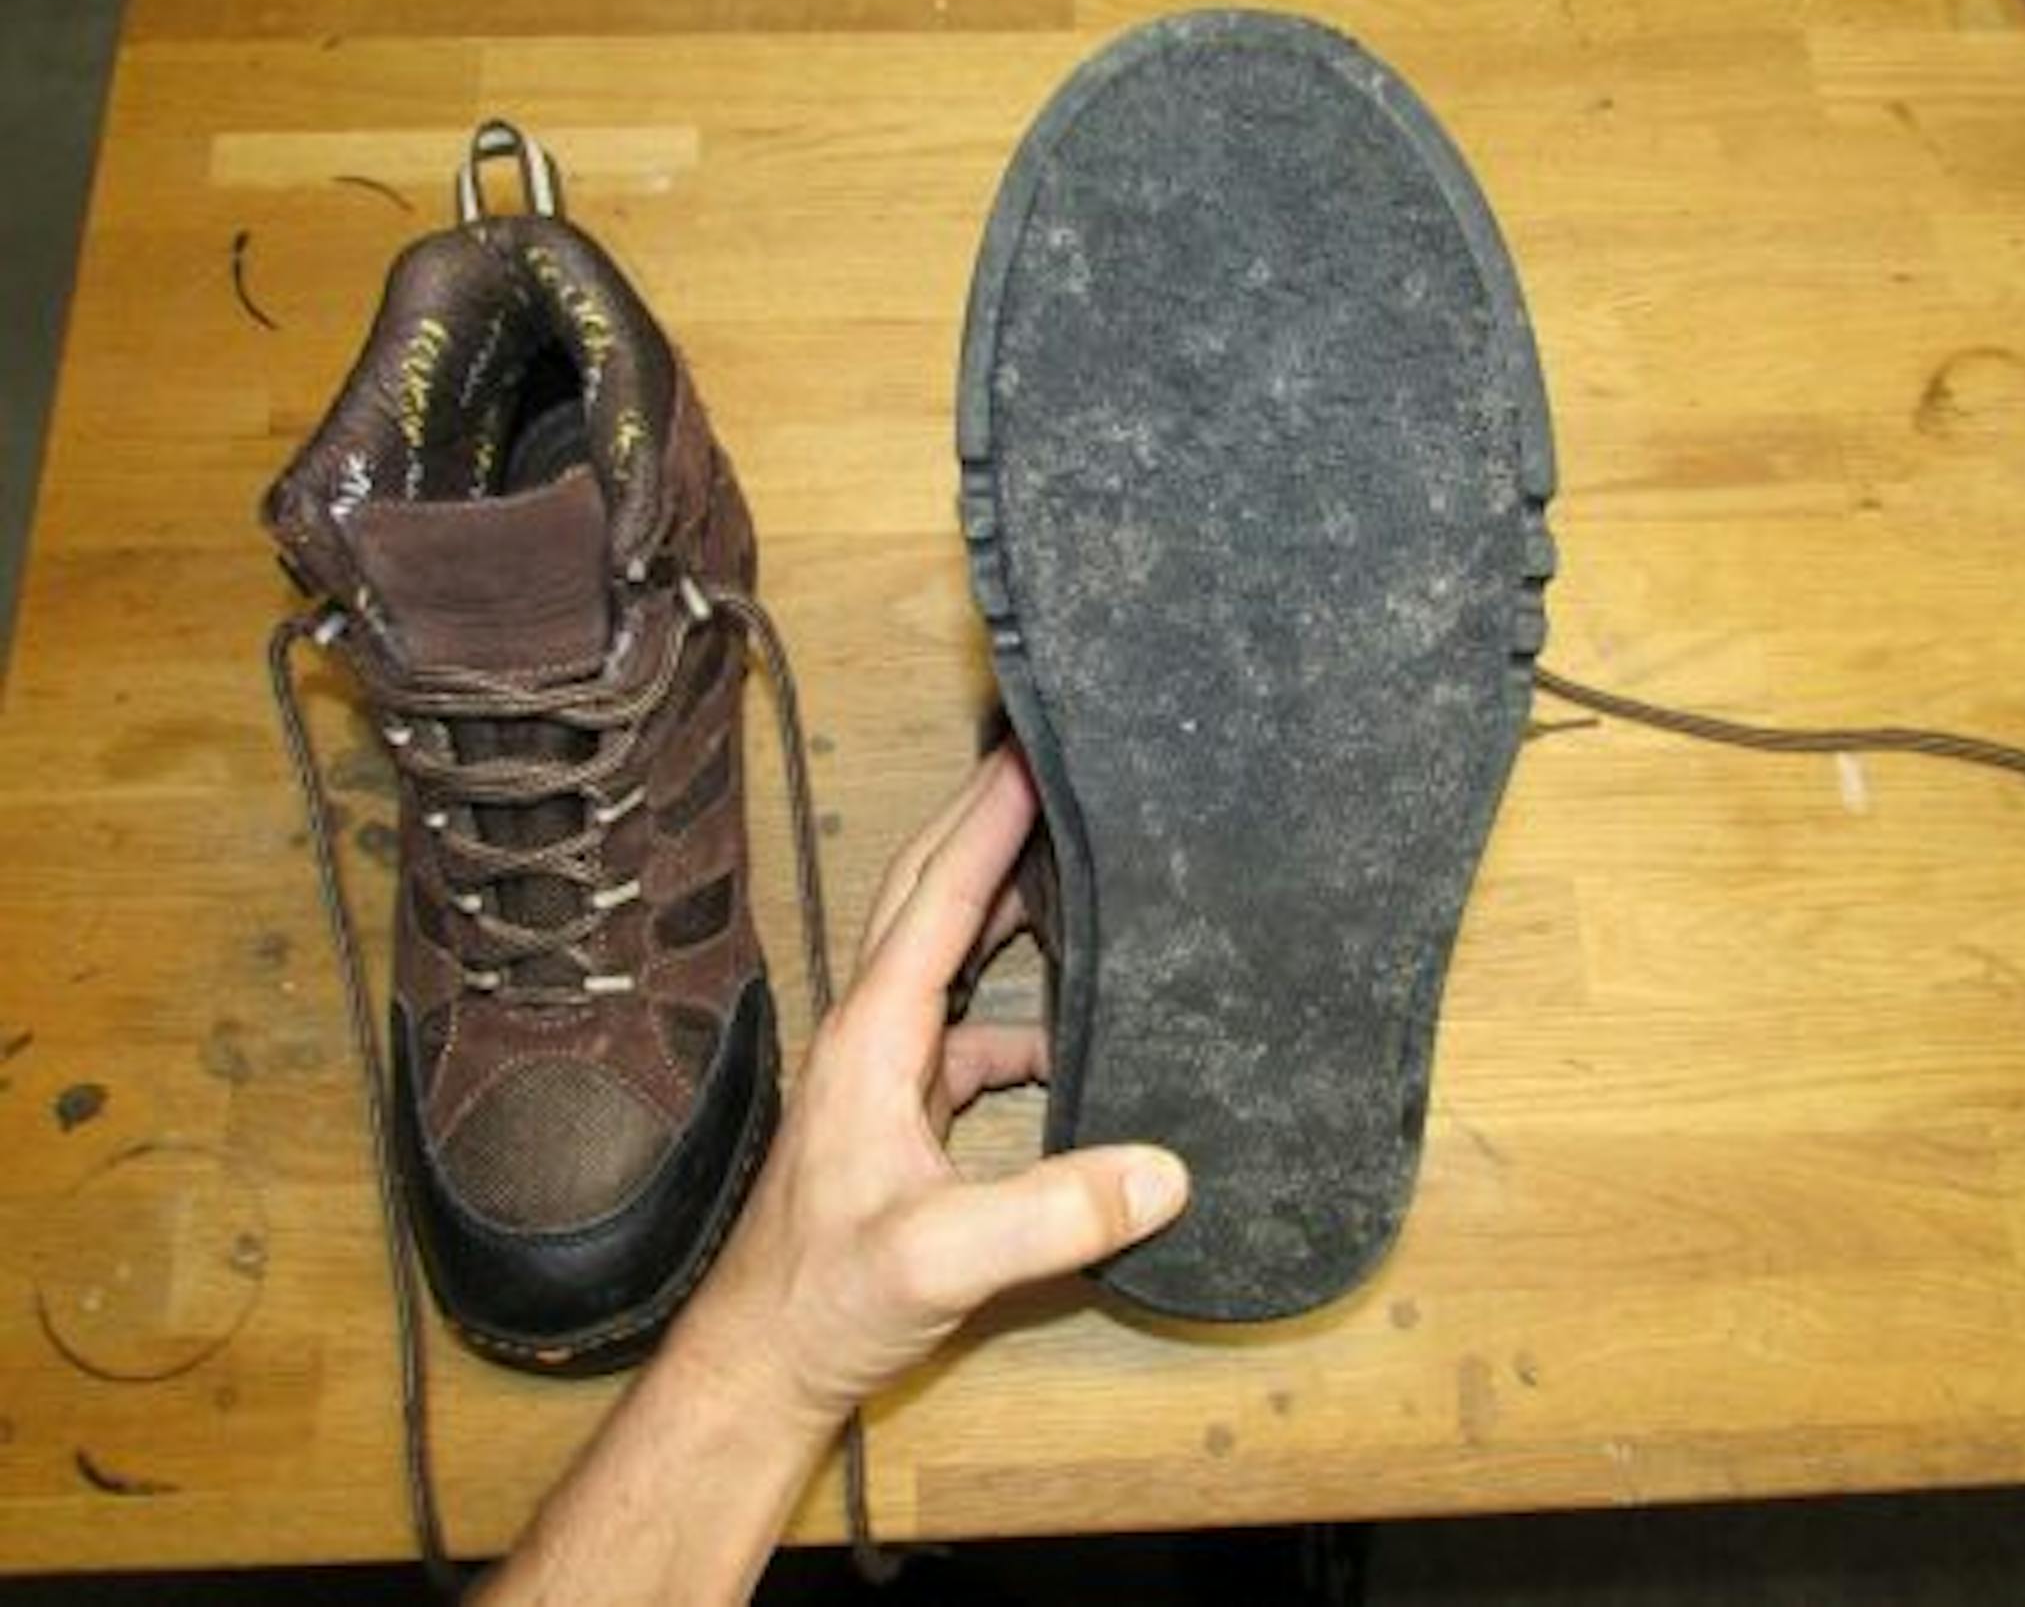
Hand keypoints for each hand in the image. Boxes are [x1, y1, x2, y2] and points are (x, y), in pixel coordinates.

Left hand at [667, 746, 1189, 1421]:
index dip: (989, 822)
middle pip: (926, 894)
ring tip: (1067, 859)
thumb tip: (1166, 1169)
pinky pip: (968, 1031)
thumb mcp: (942, 1259)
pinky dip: (1018, 1011)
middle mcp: (872, 1033)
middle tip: (1046, 761)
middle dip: (981, 820)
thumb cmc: (826, 1301)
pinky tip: (1070, 1030)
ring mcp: (884, 1071)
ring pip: (943, 952)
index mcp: (873, 1035)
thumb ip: (1052, 1215)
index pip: (937, 898)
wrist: (766, 1360)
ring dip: (998, 899)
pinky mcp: (902, 1113)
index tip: (1037, 755)